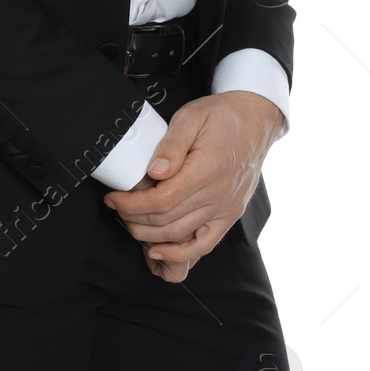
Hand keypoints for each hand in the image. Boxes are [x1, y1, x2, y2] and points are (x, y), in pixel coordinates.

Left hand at [102, 91, 283, 281]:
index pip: (161, 201)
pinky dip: (179, 254)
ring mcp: (225, 208)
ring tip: (132, 222)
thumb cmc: (223, 117)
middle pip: (166, 221)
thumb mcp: (192, 116)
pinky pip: (204, 245)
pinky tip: (158, 250)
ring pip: (179, 235)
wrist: (256, 121)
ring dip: (149, 235)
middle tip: (118, 208)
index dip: (131, 205)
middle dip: (134, 219)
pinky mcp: (230, 215)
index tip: (113, 199)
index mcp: (206, 170)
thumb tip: (154, 171)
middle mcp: (217, 194)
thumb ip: (172, 144)